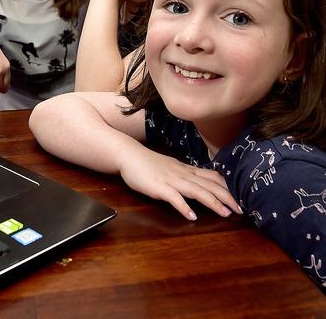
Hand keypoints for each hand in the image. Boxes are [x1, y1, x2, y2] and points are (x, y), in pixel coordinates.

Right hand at [119, 150, 241, 219]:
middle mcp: (182, 174)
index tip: (242, 198)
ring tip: (225, 214)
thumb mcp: (172, 168)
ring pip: (196, 190)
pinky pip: (173, 197)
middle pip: (209, 185)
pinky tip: (191, 217)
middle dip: (227, 197)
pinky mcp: (158, 187)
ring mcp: (171, 180)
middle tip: (242, 210)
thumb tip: (200, 184)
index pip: (212, 178)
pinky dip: (183, 207)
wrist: (128, 155)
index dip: (228, 188)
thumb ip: (186, 175)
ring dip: (212, 202)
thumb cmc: (148, 163)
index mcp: (186, 170)